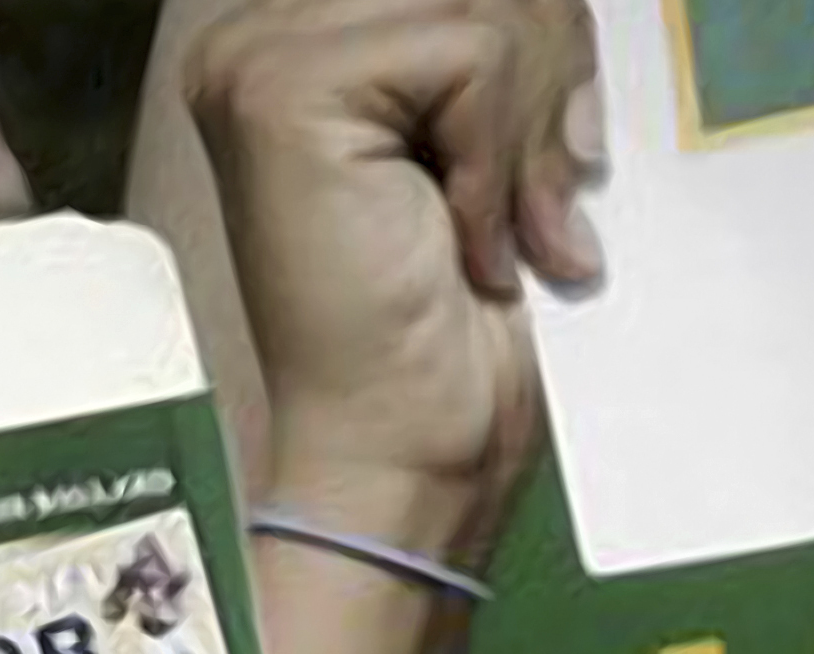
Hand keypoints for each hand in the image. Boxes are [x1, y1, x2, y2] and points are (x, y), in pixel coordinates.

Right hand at [184, 0, 602, 548]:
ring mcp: (257, 56)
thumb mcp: (502, 130)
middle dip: (551, 70)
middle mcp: (263, 28)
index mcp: (309, 29)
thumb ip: (518, 38)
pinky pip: (470, 52)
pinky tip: (468, 238)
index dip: (544, 39)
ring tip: (508, 229)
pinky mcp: (281, 92)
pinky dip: (499, 157)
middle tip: (542, 202)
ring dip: (529, 125)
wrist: (409, 450)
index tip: (555, 154)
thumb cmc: (456, 322)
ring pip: (485, 1)